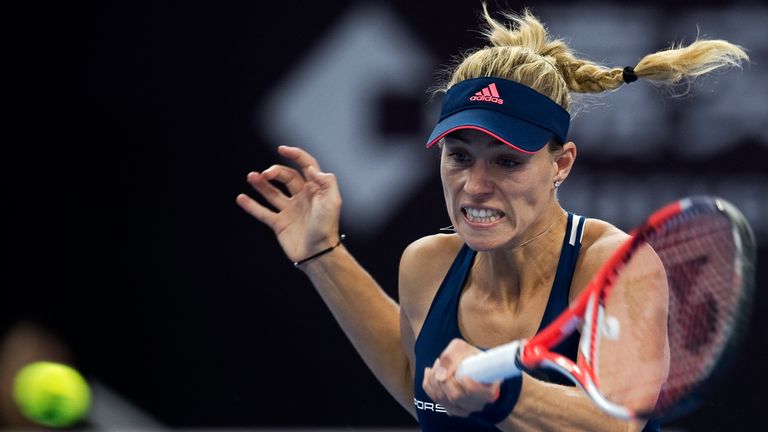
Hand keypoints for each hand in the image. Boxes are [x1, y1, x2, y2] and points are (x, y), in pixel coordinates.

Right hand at [236, 145, 341, 264]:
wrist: (318, 254)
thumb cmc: (327, 228)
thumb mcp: (332, 202)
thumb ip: (325, 183)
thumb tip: (311, 168)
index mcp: (315, 189)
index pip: (305, 165)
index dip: (295, 155)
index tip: (281, 149)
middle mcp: (302, 197)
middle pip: (286, 177)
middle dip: (275, 172)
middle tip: (265, 174)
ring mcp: (290, 210)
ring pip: (272, 192)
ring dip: (261, 184)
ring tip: (251, 177)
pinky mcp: (279, 224)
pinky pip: (263, 212)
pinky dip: (251, 206)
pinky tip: (241, 198)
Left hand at [422, 339, 500, 416]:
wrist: (468, 363)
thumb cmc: (468, 356)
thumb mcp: (461, 348)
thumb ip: (451, 358)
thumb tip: (440, 376)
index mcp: (488, 390)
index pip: (480, 395)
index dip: (470, 386)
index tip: (463, 375)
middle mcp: (477, 403)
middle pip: (455, 397)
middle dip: (444, 378)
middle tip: (441, 363)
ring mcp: (464, 409)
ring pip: (443, 399)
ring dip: (434, 380)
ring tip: (438, 365)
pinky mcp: (451, 409)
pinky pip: (435, 399)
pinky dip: (429, 385)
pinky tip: (432, 374)